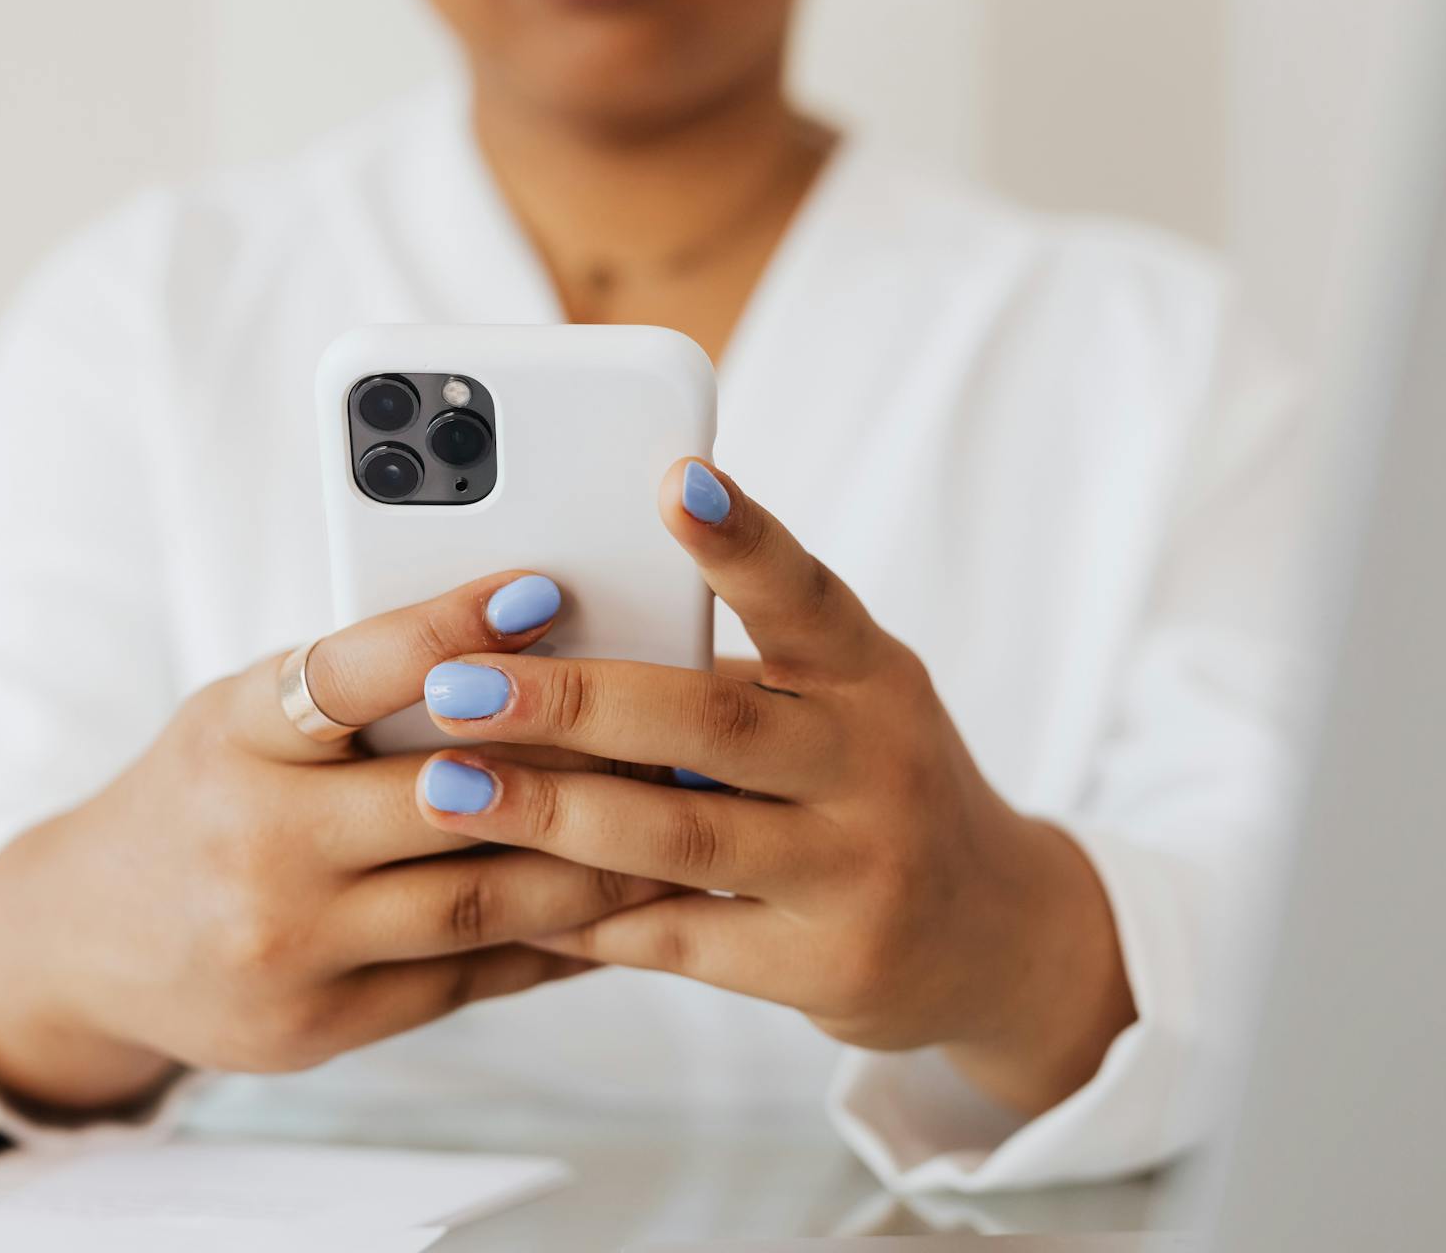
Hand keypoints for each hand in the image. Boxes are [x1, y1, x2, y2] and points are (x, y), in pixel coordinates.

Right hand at [0, 572, 667, 1113]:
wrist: (87, 942)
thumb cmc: (197, 797)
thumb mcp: (240, 718)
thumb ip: (351, 695)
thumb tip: (519, 653)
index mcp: (232, 737)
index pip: (344, 673)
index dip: (446, 631)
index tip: (541, 589)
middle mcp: (255, 844)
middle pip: (446, 800)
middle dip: (576, 769)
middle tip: (672, 736)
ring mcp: (287, 948)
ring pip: (480, 901)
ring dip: (596, 867)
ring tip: (679, 826)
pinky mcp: (320, 1027)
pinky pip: (469, 980)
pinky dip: (553, 942)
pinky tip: (620, 911)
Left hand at [411, 462, 1135, 1114]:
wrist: (998, 941)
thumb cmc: (875, 789)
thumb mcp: (844, 707)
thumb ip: (733, 676)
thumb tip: (554, 636)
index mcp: (872, 675)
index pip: (806, 595)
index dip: (740, 540)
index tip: (674, 479)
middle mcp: (877, 764)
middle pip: (713, 721)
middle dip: (572, 698)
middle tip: (457, 682)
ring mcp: (859, 871)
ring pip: (683, 837)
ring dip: (552, 811)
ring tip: (446, 789)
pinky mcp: (827, 966)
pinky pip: (682, 937)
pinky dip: (587, 916)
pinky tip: (508, 898)